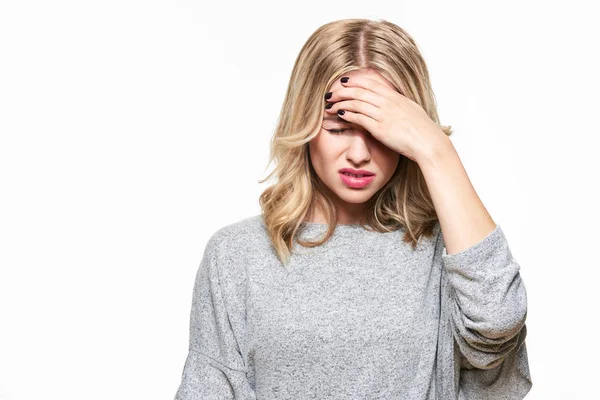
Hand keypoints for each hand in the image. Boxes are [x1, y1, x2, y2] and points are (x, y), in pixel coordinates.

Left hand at [324, 75, 447, 162]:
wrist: (427, 142)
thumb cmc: (421, 129)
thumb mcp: (410, 110)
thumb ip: (398, 103)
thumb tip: (393, 101)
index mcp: (395, 96)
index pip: (370, 83)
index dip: (355, 81)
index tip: (343, 81)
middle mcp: (388, 102)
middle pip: (359, 91)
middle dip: (342, 91)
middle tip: (330, 93)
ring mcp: (383, 114)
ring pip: (356, 103)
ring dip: (340, 103)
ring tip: (329, 106)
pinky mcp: (380, 128)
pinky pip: (359, 118)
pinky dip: (347, 115)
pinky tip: (339, 115)